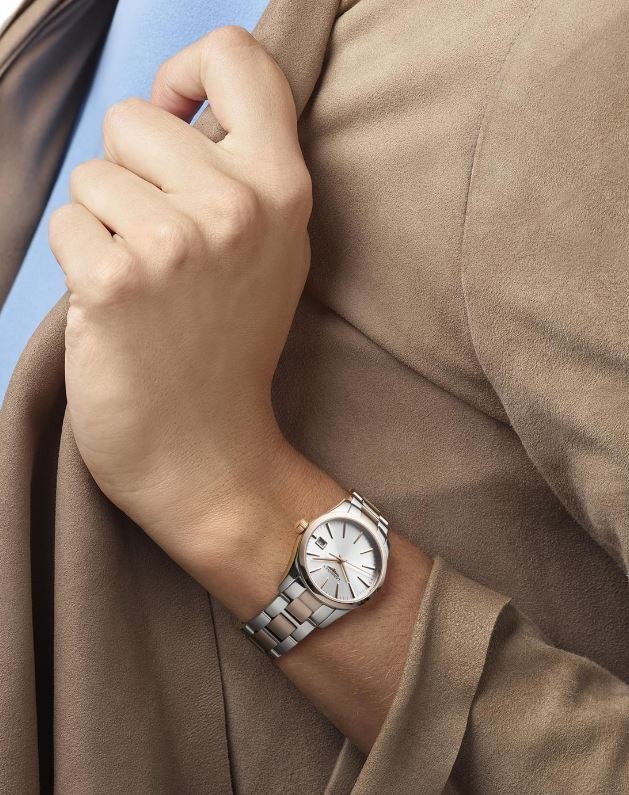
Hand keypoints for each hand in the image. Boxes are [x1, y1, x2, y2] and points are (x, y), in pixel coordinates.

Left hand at [48, 26, 339, 606]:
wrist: (209, 451)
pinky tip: (116, 311)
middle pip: (134, 116)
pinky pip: (66, 227)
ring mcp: (177, 243)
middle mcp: (236, 205)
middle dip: (131, 172)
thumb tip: (184, 106)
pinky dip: (80, 266)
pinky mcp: (116, 282)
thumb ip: (244, 170)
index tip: (178, 116)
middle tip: (162, 243)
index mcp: (282, 189)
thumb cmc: (230, 347)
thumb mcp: (273, 250)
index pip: (237, 55)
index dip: (190, 69)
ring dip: (104, 226)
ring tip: (146, 286)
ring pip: (92, 176)